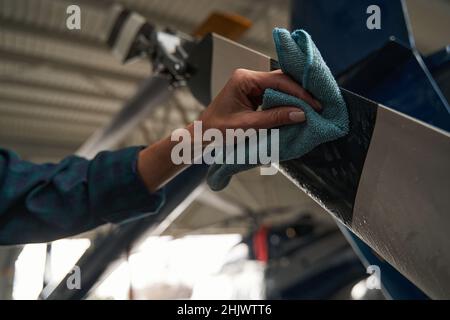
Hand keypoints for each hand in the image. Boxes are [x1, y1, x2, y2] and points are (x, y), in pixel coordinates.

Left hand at [199, 68, 320, 131]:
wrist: (202, 137)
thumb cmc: (217, 131)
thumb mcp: (247, 126)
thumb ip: (274, 118)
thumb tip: (301, 113)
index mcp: (244, 79)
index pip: (278, 81)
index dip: (299, 92)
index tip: (315, 104)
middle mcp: (248, 78)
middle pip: (281, 80)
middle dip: (300, 93)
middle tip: (318, 106)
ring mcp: (250, 85)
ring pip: (280, 87)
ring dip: (295, 97)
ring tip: (312, 108)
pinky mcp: (253, 94)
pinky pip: (274, 95)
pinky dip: (286, 102)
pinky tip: (298, 109)